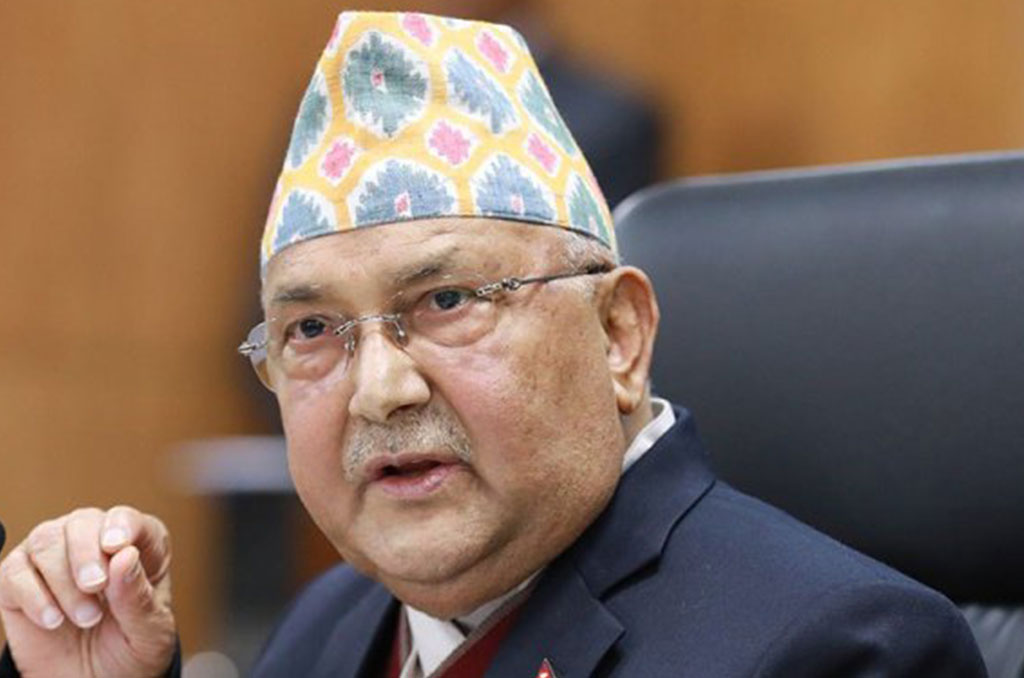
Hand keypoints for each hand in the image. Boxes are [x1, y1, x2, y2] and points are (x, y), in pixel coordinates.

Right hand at [0, 507, 175, 677]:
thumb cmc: (129, 649)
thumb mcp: (148, 632)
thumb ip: (139, 597)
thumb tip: (124, 556)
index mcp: (138, 546)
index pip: (127, 519)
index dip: (121, 526)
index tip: (116, 547)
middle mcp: (94, 540)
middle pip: (82, 522)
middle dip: (87, 554)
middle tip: (95, 588)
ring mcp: (54, 556)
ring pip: (47, 540)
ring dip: (64, 582)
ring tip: (85, 618)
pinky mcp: (18, 580)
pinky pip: (13, 570)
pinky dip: (32, 596)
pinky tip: (52, 620)